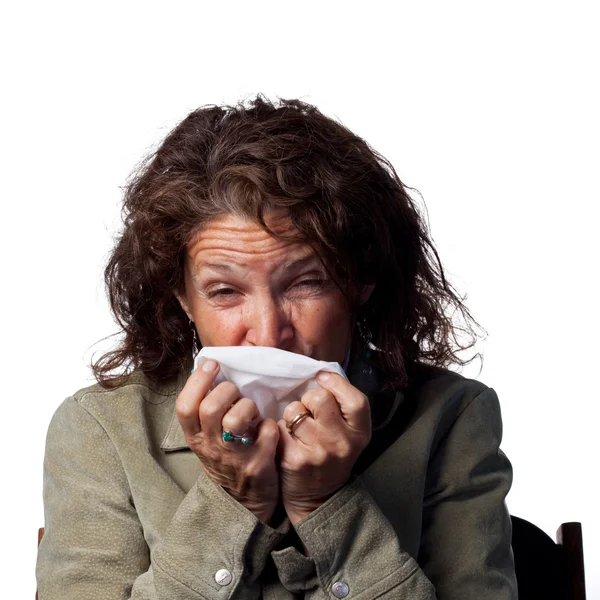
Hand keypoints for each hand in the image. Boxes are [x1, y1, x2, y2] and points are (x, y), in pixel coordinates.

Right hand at [176, 359, 279, 523]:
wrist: (244, 503)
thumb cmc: (226, 459)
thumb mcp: (207, 438)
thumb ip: (206, 410)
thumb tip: (209, 369)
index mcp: (195, 437)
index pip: (184, 406)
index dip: (197, 381)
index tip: (212, 365)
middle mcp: (210, 448)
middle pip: (210, 408)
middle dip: (227, 391)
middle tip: (236, 393)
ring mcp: (234, 457)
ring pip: (236, 420)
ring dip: (248, 406)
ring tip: (252, 412)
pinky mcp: (258, 464)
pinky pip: (267, 431)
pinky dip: (271, 425)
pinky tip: (267, 429)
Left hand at [277, 372, 370, 525]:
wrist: (318, 498)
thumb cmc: (332, 456)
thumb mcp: (349, 434)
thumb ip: (342, 406)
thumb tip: (322, 373)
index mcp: (360, 434)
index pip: (356, 399)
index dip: (337, 383)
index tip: (323, 378)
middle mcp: (341, 443)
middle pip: (320, 398)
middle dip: (310, 398)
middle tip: (311, 412)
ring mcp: (317, 452)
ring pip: (295, 410)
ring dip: (293, 414)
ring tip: (298, 428)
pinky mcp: (293, 459)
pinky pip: (280, 427)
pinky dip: (281, 429)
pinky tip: (288, 440)